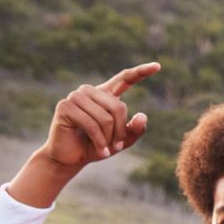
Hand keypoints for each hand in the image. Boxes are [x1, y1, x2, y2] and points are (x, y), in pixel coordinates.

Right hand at [12, 64, 161, 206]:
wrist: (71, 158)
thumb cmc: (97, 146)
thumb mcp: (122, 140)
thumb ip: (135, 129)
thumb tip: (142, 115)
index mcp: (105, 95)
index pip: (124, 79)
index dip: (140, 72)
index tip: (158, 66)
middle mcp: (90, 91)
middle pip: (118, 106)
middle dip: (121, 130)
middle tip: (117, 146)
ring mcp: (76, 97)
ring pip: (105, 116)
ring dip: (109, 137)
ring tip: (106, 147)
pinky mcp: (65, 107)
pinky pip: (91, 124)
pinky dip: (99, 140)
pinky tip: (100, 150)